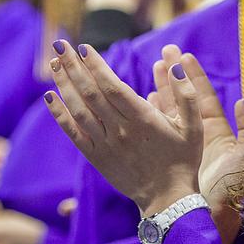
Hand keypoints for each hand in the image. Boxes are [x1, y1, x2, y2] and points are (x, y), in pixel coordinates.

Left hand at [44, 39, 200, 216]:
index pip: (113, 86)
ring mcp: (106, 144)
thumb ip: (186, 93)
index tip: (83, 48)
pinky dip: (60, 114)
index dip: (96, 65)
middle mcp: (120, 130)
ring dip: (64, 84)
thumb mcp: (194, 126)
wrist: (168, 199)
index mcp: (143, 119)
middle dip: (74, 66)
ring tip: (54, 62)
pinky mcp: (97, 157)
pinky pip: (73, 132)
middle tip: (60, 44)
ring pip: (80, 109)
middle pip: (91, 93)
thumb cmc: (183, 159)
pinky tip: (49, 97)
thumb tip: (176, 63)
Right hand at [149, 45, 243, 243]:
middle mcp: (198, 134)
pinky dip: (148, 114)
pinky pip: (156, 129)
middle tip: (162, 53)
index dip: (192, 75)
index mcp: (217, 131)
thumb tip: (242, 102)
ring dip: (159, 90)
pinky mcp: (167, 155)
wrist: (211, 217)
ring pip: (168, 111)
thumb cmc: (230, 190)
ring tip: (151, 69)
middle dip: (173, 75)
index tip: (183, 54)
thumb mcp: (243, 158)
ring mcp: (181, 144)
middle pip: (182, 98)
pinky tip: (140, 101)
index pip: (201, 96)